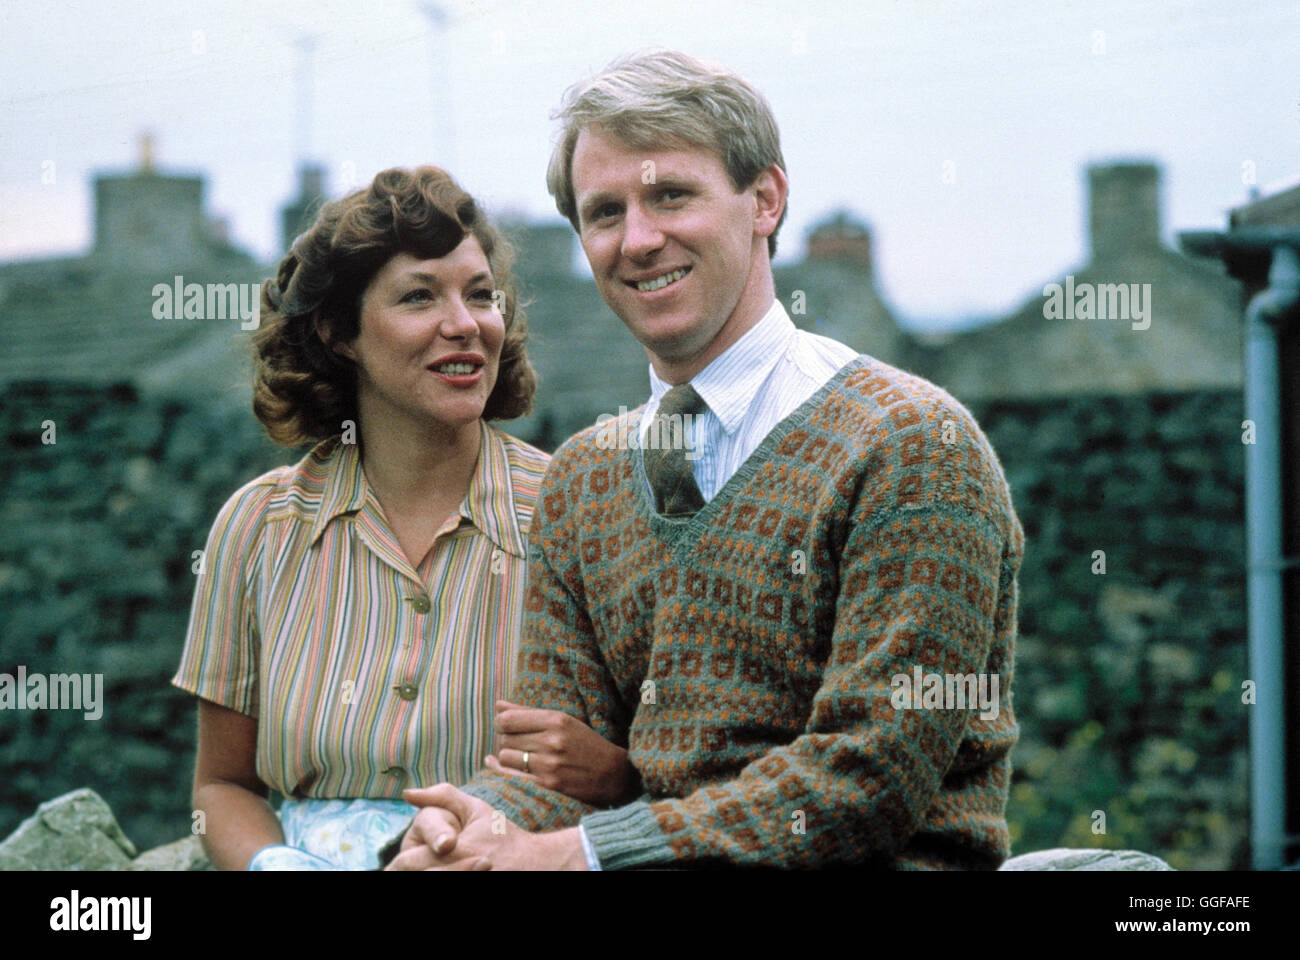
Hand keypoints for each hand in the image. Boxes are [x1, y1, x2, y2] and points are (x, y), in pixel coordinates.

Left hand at [383, 784, 585, 870]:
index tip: (400, 863)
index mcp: (455, 850)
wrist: (539, 865)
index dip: (400, 862)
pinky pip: (448, 889)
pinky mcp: (478, 890)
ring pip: (430, 882)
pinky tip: (438, 875)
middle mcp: (460, 871)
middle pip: (419, 875)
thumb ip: (443, 796)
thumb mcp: (477, 810)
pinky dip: (441, 881)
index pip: (409, 861)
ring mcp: (469, 880)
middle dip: (408, 873)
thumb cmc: (504, 836)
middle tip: (402, 870)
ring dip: (424, 876)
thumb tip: (408, 793)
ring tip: (420, 872)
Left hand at [484, 700, 634, 805]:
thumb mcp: (562, 721)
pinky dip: (504, 771)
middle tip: (520, 742)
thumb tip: (498, 705)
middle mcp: (552, 741)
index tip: (506, 725)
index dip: (501, 722)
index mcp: (556, 720)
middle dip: (508, 739)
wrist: (612, 774)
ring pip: (506, 757)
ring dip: (509, 757)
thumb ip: (527, 712)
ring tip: (522, 756)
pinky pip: (512, 776)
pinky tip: (502, 766)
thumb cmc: (585, 743)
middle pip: (506, 738)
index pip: (508, 720)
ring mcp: (550, 764)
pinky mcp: (548, 785)